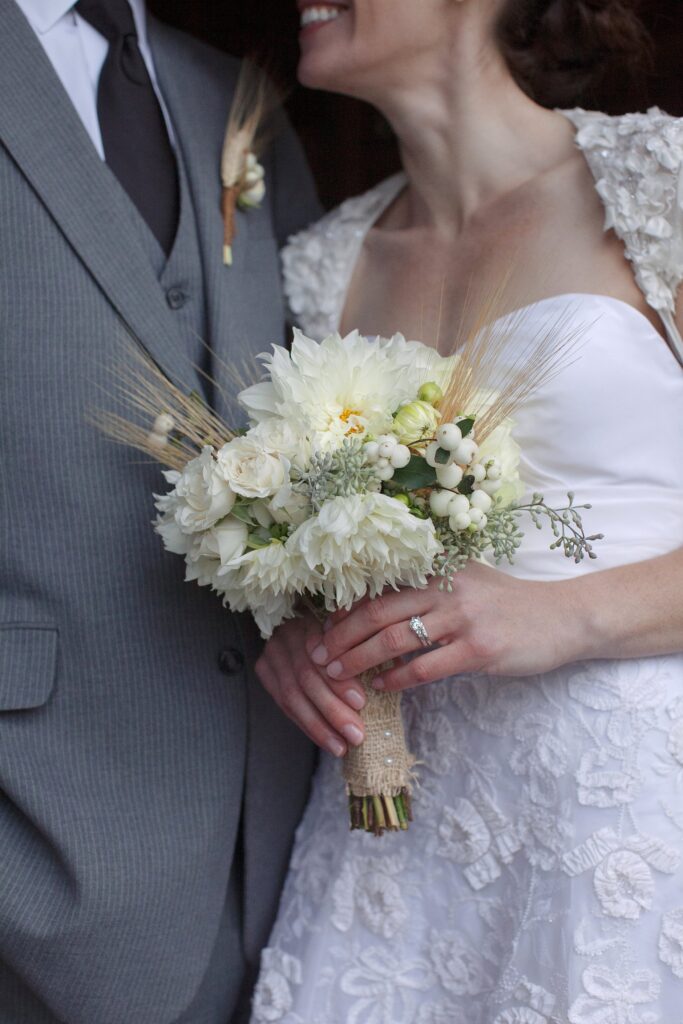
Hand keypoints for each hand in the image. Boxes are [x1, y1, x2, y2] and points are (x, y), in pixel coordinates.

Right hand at [255, 611, 366, 756]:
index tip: (361, 703)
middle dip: (332, 709)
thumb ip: (365, 647)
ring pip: (291, 695)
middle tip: (356, 734)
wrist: (304, 629)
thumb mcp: (354, 631)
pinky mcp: (264, 669)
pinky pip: (284, 704)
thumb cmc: (343, 633)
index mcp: (310, 617)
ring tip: (341, 746)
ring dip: (319, 725)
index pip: (322, 654)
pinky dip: (307, 725)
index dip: (339, 681)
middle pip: (306, 677)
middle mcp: (285, 632)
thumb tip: (395, 668)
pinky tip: (327, 741)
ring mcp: (271, 651)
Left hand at [309, 562, 585, 691]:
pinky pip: (426, 667)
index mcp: (439, 570)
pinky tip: (381, 687)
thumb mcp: (468, 582)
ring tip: (339, 674)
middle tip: (318, 656)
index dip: (346, 609)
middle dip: (341, 637)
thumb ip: (429, 588)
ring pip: (395, 641)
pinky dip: (398, 679)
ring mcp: (463, 619)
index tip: (322, 627)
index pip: (380, 588)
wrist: (563, 618)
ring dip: (359, 660)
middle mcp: (447, 588)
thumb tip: (377, 609)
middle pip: (378, 613)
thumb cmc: (508, 604)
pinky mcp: (478, 649)